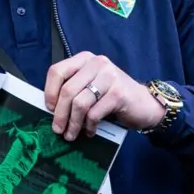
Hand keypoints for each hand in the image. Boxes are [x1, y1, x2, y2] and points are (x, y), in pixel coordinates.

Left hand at [44, 52, 165, 140]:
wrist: (144, 104)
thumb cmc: (112, 96)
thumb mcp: (90, 85)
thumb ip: (73, 89)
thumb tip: (50, 108)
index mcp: (85, 59)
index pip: (57, 71)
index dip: (49, 91)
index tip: (49, 108)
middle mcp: (97, 63)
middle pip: (68, 90)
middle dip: (60, 114)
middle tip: (58, 129)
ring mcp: (109, 77)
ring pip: (79, 103)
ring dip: (73, 123)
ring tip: (71, 134)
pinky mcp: (118, 93)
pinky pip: (94, 113)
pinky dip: (89, 126)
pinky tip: (90, 131)